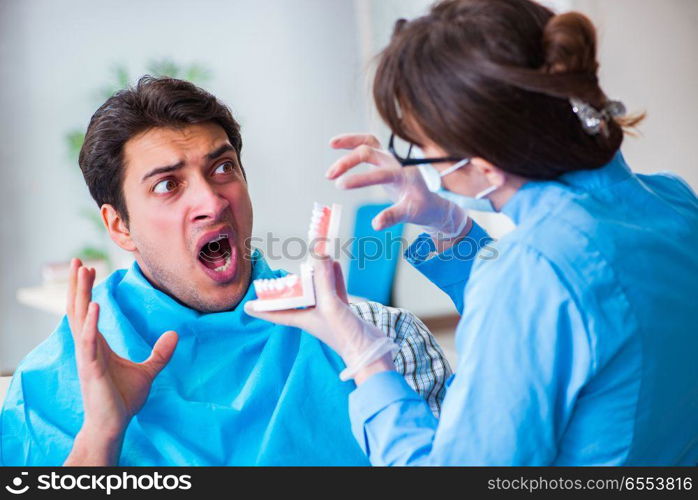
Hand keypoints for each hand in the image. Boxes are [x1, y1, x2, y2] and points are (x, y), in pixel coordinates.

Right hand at [64, 259, 177, 464]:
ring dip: (81, 295)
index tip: (88, 267)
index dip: (86, 290)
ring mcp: (87, 357)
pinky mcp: (91, 369)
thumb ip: (160, 353)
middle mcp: (88, 346)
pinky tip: (95, 306)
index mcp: (97, 344)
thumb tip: (175, 334)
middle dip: (77, 285)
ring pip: (79, 319)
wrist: (114, 424)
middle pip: (79, 309)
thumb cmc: (123, 399)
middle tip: (77, 260)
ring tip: (82, 272)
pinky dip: (91, 324)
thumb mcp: (148, 371)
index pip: (87, 310)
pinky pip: (89, 342)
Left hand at [244, 257, 394, 381]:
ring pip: (319, 289)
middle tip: (284, 270)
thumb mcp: (331, 306)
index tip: (246, 307)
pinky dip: (334, 276)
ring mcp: (329, 313)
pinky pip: (336, 289)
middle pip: (298, 296)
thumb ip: (324, 281)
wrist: (370, 352)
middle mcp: (313, 316)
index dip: (262, 309)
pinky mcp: (344, 311)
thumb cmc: (344, 335)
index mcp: (303, 319)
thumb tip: (319, 256)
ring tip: (314, 257)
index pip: (276, 313)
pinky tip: (334, 263)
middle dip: (292, 284)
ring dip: (316, 274)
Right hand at [326, 133, 468, 237]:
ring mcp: (390, 157)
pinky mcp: (384, 158)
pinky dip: (353, 141)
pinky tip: (337, 144)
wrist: (429, 201)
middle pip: (370, 152)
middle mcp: (396, 161)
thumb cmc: (421, 208)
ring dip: (350, 141)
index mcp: (404, 174)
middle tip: (330, 176)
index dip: (360, 178)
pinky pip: (368, 143)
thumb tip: (375, 224)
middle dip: (348, 162)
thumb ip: (393, 217)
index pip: (379, 173)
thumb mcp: (410, 214)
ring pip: (369, 141)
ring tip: (331, 144)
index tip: (341, 185)